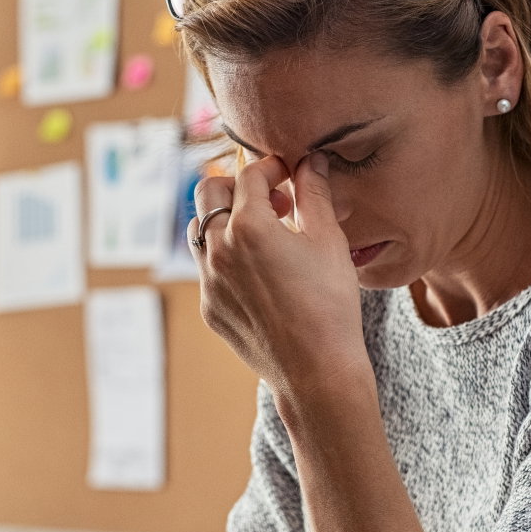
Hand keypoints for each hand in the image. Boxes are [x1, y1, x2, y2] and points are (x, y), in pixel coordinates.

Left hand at [190, 152, 369, 396]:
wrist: (316, 371)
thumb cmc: (330, 304)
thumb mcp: (328, 241)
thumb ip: (315, 193)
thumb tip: (310, 160)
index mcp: (249, 226)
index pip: (249, 175)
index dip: (271, 168)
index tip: (289, 175)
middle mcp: (219, 249)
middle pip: (208, 191)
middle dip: (238, 186)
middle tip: (272, 200)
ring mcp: (208, 281)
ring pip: (200, 230)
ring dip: (225, 220)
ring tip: (262, 234)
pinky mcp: (209, 307)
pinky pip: (207, 269)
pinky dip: (227, 257)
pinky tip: (261, 273)